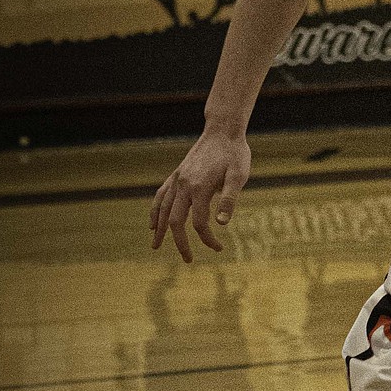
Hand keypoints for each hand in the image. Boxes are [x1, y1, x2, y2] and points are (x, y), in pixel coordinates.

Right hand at [150, 127, 250, 262]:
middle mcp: (184, 185)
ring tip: (156, 246)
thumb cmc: (234, 154)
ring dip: (159, 229)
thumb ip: (229, 199)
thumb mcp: (238, 176)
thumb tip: (222, 224)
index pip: (200, 223)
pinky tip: (152, 223)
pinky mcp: (176, 175)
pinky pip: (160, 196)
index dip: (208, 239)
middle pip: (175, 221)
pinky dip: (154, 211)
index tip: (219, 248)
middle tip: (188, 260)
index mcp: (199, 188)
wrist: (223, 131)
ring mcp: (177, 179)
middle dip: (179, 243)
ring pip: (162, 209)